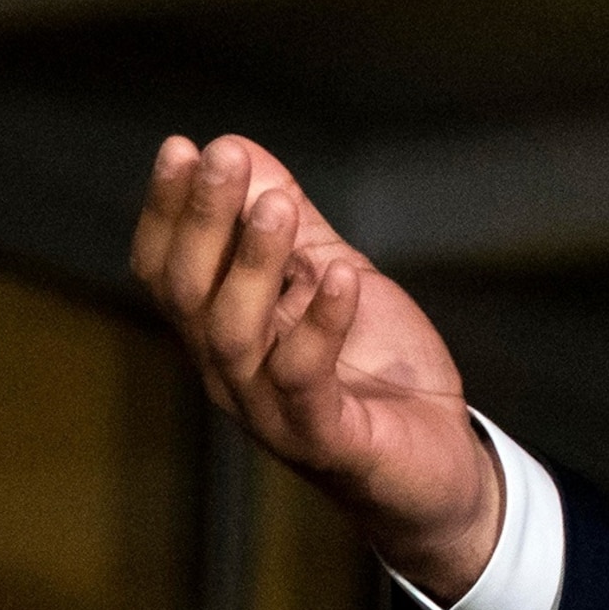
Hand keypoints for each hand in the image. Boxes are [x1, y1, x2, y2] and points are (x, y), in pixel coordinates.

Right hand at [131, 134, 502, 603]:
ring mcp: (270, 410)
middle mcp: (231, 372)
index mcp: (224, 333)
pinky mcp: (322, 439)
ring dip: (254, 263)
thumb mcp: (336, 277)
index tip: (180, 147)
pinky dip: (321, 324)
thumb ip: (291, 225)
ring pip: (235, 334)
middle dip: (202, 220)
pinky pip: (305, 379)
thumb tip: (237, 148)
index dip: (168, 212)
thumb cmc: (378, 370)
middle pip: (189, 294)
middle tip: (221, 158)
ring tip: (277, 204)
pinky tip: (341, 275)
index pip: (169, 270)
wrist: (440, 463)